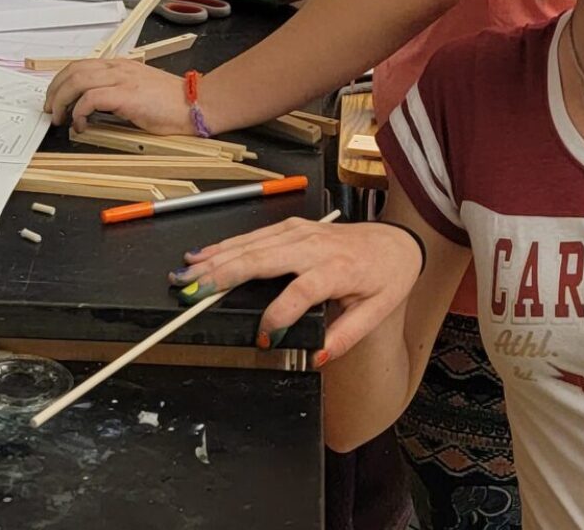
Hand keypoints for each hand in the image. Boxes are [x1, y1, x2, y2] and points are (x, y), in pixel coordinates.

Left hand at [43, 58, 191, 134]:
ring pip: (77, 81)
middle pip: (73, 70)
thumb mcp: (139, 91)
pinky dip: (80, 112)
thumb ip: (116, 93)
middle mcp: (118, 68)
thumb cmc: (171, 103)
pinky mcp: (126, 96)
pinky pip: (91, 99)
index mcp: (120, 66)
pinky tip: (81, 125)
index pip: (80, 65)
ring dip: (62, 100)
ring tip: (60, 118)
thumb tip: (91, 108)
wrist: (195, 104)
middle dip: (55, 90)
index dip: (61, 81)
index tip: (55, 98)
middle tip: (51, 110)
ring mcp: (122, 80)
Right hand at [168, 218, 423, 361]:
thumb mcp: (376, 312)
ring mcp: (300, 232)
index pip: (302, 291)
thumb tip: (316, 357)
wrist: (397, 241)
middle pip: (262, 259)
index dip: (280, 315)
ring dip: (215, 259)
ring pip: (251, 244)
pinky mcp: (292, 227)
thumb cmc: (386, 276)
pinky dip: (225, 245)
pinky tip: (204, 254)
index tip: (264, 337)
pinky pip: (253, 235)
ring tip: (186, 274)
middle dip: (223, 277)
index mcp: (338, 269)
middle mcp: (315, 246)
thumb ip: (345, 337)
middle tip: (193, 294)